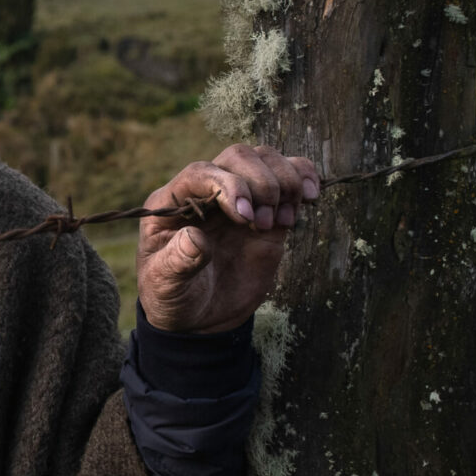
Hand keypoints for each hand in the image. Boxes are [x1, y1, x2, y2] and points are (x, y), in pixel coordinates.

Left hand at [135, 143, 319, 333]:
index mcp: (172, 203)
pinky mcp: (268, 211)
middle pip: (238, 156)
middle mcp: (205, 192)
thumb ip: (177, 261)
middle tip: (261, 223)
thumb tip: (195, 239)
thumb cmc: (174, 296)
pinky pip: (290, 176)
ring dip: (284, 182)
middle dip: (260, 183)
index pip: (201, 172)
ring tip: (282, 221)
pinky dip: (304, 178)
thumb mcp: (166, 285)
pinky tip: (309, 198)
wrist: (200, 318)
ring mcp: (239, 198)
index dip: (227, 185)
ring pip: (265, 159)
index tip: (244, 216)